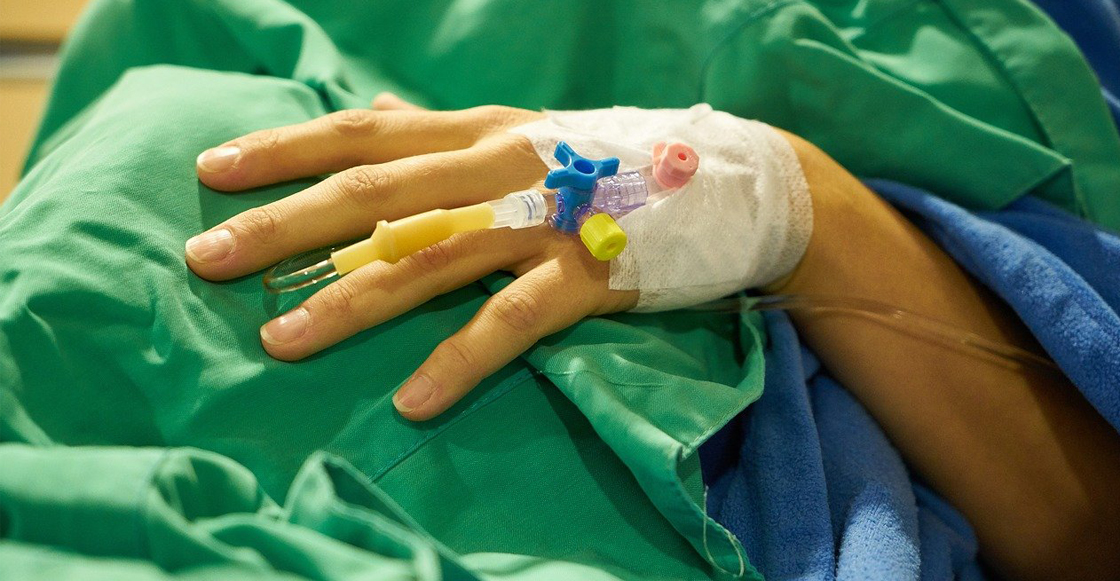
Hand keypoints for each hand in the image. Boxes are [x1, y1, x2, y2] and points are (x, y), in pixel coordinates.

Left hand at [186, 94, 637, 419]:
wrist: (723, 181)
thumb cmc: (606, 162)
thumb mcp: (522, 133)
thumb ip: (443, 133)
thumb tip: (375, 111)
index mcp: (478, 132)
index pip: (364, 135)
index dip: (286, 149)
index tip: (213, 171)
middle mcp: (499, 166)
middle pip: (376, 194)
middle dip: (284, 224)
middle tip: (206, 257)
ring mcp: (543, 219)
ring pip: (430, 257)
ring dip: (350, 302)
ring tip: (280, 341)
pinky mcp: (586, 274)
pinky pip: (511, 321)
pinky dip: (458, 360)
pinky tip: (411, 401)